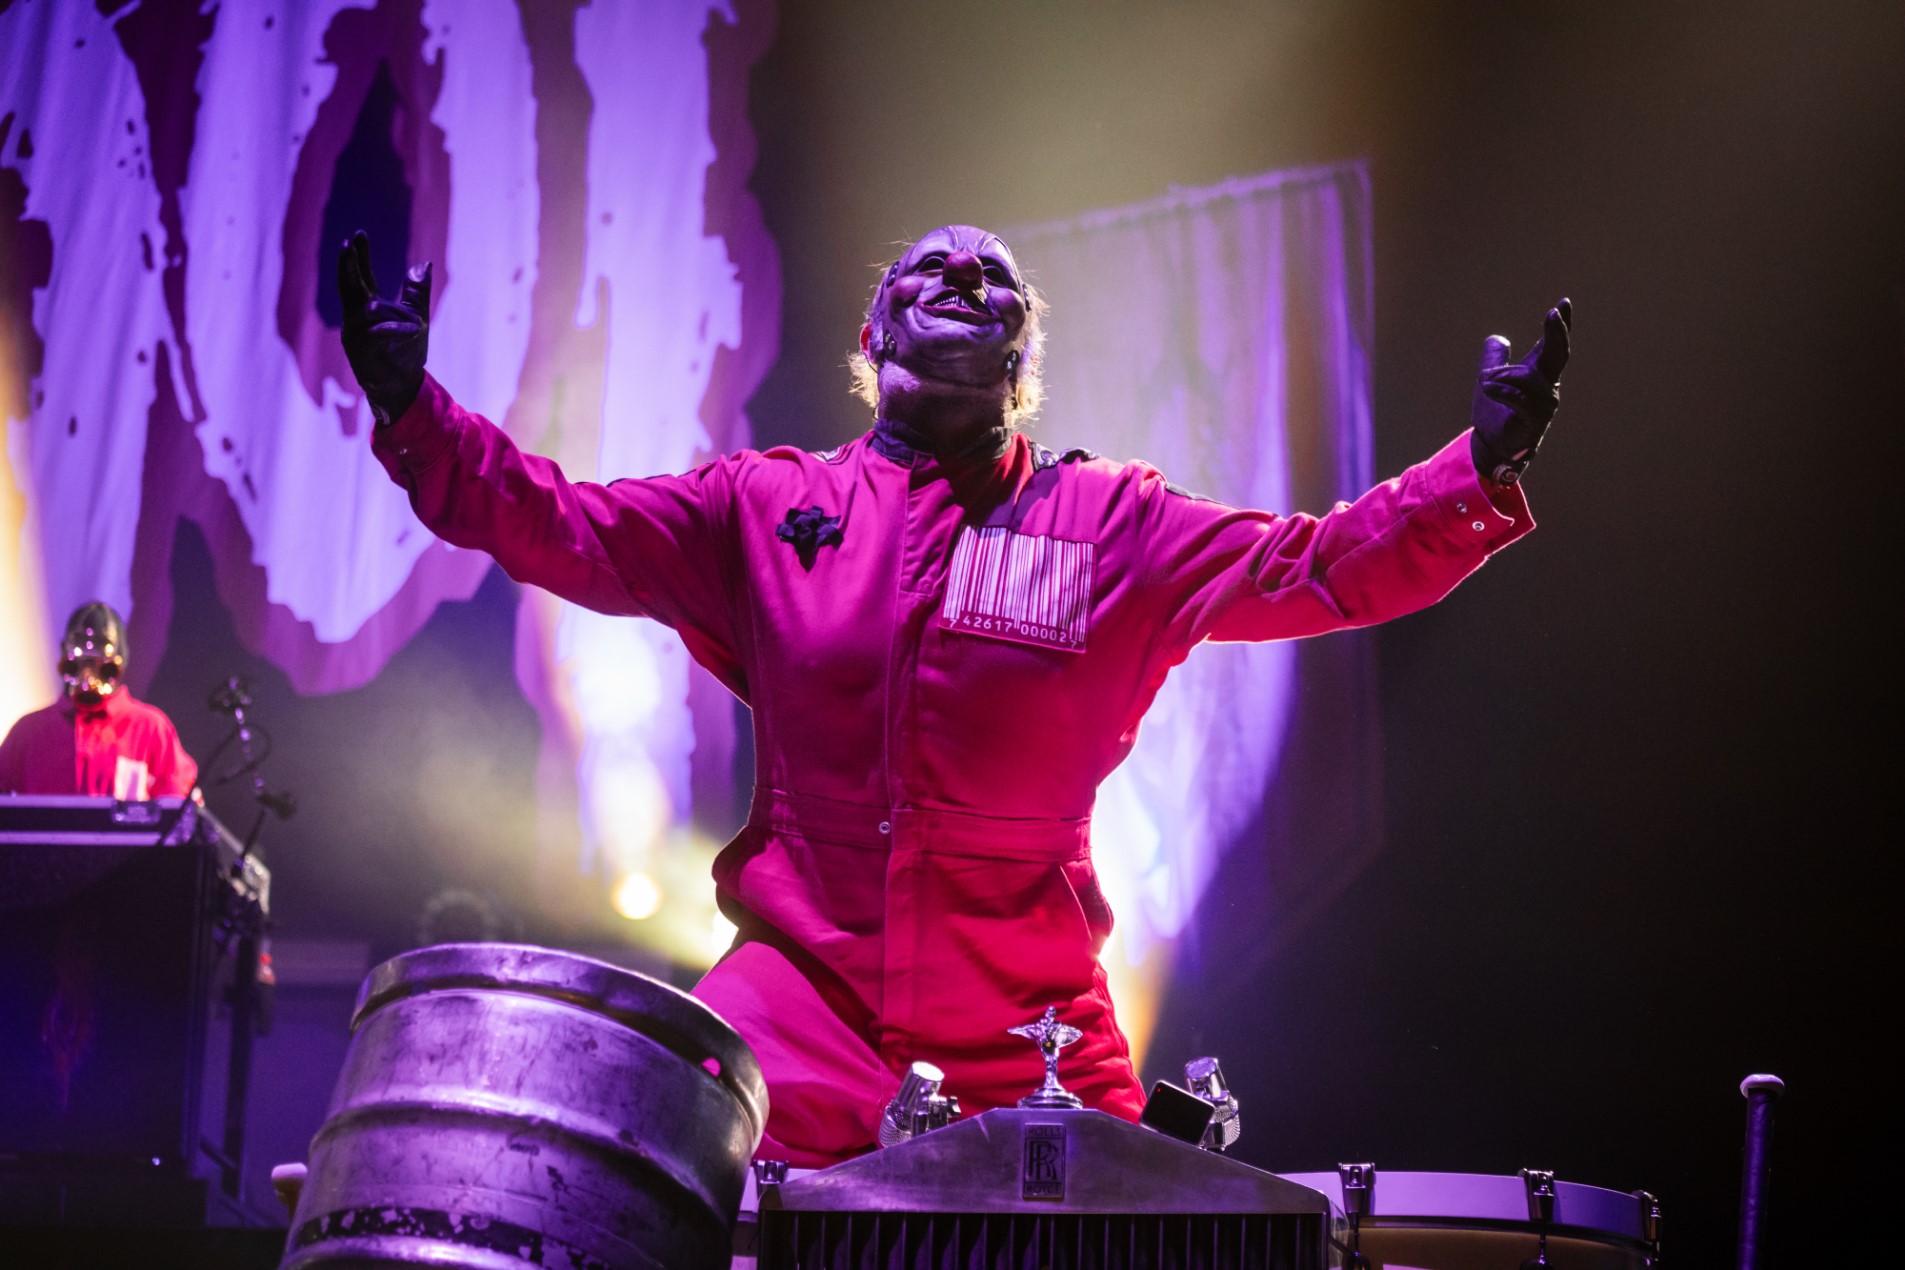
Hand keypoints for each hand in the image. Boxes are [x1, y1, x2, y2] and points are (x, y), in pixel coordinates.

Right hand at [336, 230, 431, 424]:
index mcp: (368, 308)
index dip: (359, 257)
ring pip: (371, 309)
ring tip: (414, 325)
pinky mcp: (360, 350)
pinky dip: (397, 329)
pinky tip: (411, 330)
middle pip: (349, 286)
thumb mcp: (416, 317)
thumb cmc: (407, 353)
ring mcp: (355, 334)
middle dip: (348, 265)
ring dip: (395, 314)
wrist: (404, 386)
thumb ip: (416, 292)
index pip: (362, 277)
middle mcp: (356, 318)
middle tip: (347, 244)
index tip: (358, 235)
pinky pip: (380, 332)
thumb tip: (423, 265)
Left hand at [1470, 298, 1569, 483]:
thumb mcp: (1490, 379)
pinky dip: (1502, 391)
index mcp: (1539, 374)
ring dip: (1504, 375)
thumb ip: (1494, 359)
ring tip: (1485, 380)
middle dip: (1557, 334)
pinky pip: (1520, 399)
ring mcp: (1544, 405)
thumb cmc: (1496, 413)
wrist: (1492, 446)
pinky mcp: (1534, 421)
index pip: (1554, 346)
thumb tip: (1497, 339)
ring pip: (1529, 378)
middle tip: (1553, 315)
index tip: (1564, 304)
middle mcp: (1547, 387)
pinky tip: (1487, 387)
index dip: (1561, 326)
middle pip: (1557, 355)